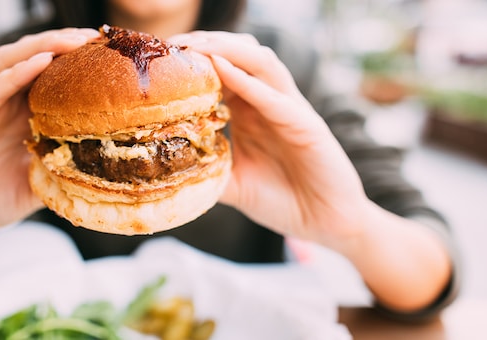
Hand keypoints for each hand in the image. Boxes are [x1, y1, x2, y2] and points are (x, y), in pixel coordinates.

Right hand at [0, 28, 99, 249]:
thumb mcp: (34, 188)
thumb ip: (60, 174)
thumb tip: (101, 173)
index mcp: (19, 118)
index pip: (49, 79)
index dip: (75, 64)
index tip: (107, 57)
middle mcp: (0, 106)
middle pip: (31, 60)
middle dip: (62, 45)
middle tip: (93, 38)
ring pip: (9, 64)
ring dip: (40, 48)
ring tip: (70, 41)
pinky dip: (14, 74)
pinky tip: (38, 63)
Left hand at [169, 32, 373, 247]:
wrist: (326, 225)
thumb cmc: (283, 201)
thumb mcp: (233, 185)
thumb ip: (207, 172)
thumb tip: (166, 173)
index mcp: (251, 111)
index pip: (222, 70)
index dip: (193, 60)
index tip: (160, 58)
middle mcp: (270, 102)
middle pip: (240, 54)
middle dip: (206, 43)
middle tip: (171, 44)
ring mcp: (291, 110)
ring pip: (260, 62)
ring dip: (226, 49)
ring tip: (194, 47)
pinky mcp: (307, 126)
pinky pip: (275, 98)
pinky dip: (248, 82)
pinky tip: (221, 70)